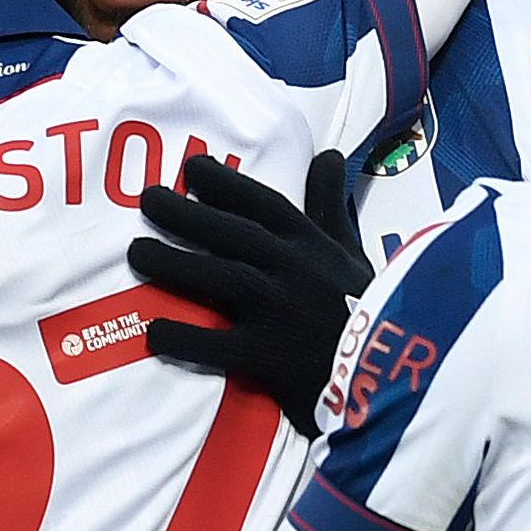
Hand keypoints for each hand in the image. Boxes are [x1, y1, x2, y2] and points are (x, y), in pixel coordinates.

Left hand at [130, 151, 371, 433]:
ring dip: (174, 263)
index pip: (265, 204)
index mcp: (315, 246)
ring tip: (136, 252)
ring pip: (219, 278)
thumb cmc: (373, 312)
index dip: (227, 183)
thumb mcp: (356, 252)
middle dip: (186, 214)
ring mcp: (281, 312)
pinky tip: (154, 332)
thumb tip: (327, 154)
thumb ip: (331, 206)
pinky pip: (217, 346)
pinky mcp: (270, 358)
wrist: (394, 376)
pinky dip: (184, 338)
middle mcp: (295, 270)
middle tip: (147, 199)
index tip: (192, 168)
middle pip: (231, 234)